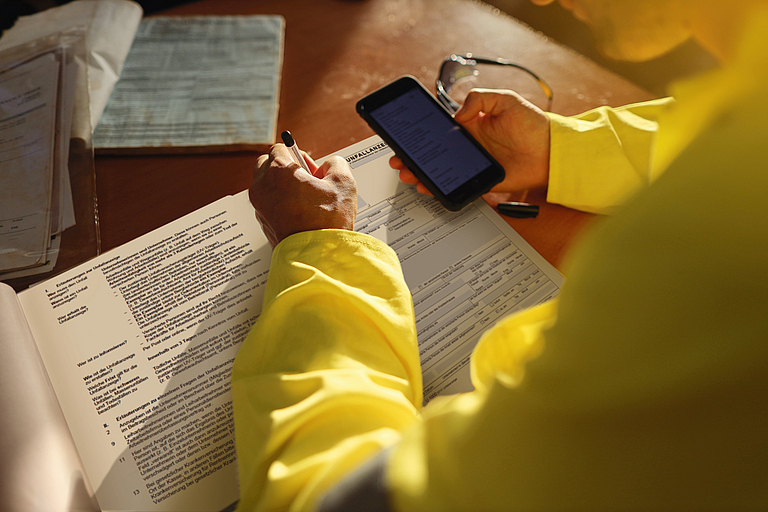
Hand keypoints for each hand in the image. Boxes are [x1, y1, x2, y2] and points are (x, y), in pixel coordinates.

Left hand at [249, 145, 356, 246]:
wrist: (316, 256)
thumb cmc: (326, 223)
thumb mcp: (343, 182)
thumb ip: (335, 163)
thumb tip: (330, 165)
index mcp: (278, 171)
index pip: (280, 148)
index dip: (298, 155)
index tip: (309, 167)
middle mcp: (263, 186)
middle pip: (266, 164)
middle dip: (284, 168)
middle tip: (305, 180)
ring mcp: (259, 206)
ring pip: (265, 185)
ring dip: (280, 186)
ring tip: (303, 198)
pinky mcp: (262, 222)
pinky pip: (267, 204)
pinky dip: (279, 203)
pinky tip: (298, 213)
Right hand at [393, 89, 550, 194]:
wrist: (552, 153)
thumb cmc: (534, 125)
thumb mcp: (507, 100)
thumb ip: (480, 99)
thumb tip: (458, 113)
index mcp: (471, 125)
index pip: (439, 130)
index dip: (421, 134)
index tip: (405, 136)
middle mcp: (469, 146)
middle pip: (433, 153)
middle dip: (413, 156)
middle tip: (399, 159)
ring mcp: (473, 165)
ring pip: (440, 171)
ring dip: (421, 173)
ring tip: (408, 173)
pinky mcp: (480, 181)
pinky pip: (456, 186)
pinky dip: (440, 189)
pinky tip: (428, 187)